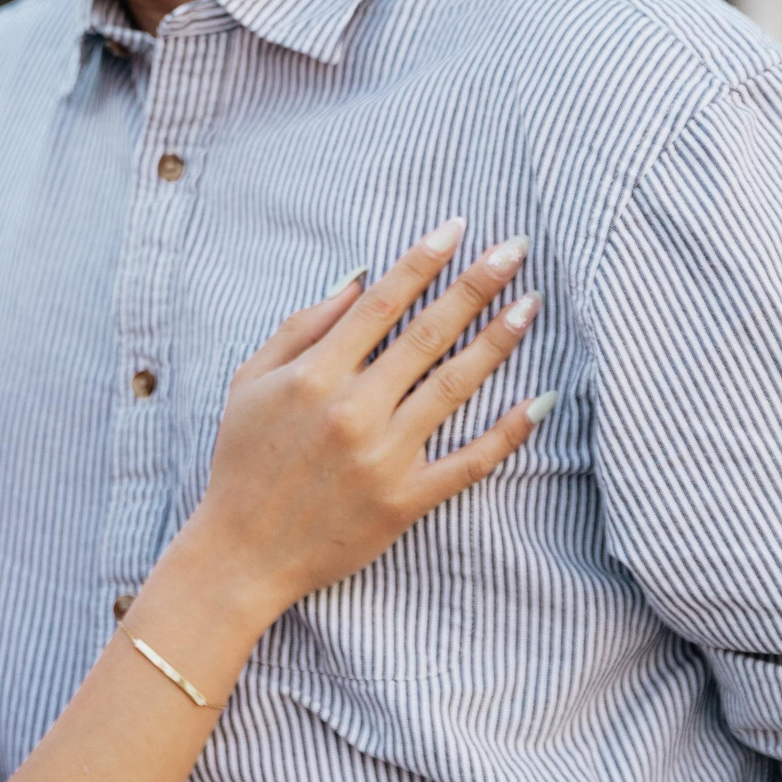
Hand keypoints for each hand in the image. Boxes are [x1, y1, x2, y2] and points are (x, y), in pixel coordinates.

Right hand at [179, 218, 547, 627]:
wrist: (242, 553)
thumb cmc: (242, 458)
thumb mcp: (251, 381)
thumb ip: (303, 326)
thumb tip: (358, 278)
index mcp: (315, 375)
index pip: (382, 303)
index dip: (423, 261)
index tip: (458, 229)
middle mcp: (355, 410)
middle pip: (429, 334)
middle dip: (477, 285)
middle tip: (517, 248)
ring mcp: (385, 456)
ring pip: (456, 386)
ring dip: (499, 340)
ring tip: (531, 306)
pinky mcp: (407, 500)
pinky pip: (469, 461)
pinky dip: (508, 432)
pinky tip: (539, 401)